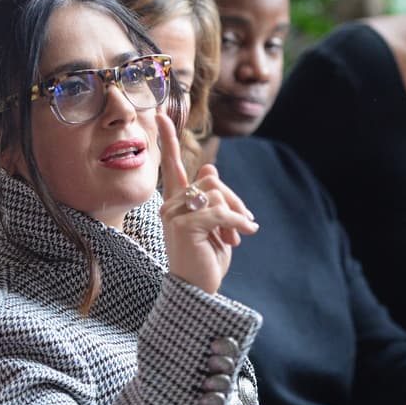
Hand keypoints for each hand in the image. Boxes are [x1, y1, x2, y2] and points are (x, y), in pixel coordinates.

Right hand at [156, 111, 257, 294]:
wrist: (198, 290)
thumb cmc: (206, 258)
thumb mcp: (215, 223)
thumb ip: (213, 197)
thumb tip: (210, 167)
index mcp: (176, 202)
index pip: (172, 165)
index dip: (168, 139)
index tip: (161, 114)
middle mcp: (170, 204)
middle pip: (211, 179)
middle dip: (234, 200)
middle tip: (244, 223)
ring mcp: (174, 214)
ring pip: (216, 192)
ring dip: (236, 214)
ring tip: (237, 236)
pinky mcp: (184, 225)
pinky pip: (220, 211)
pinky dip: (236, 223)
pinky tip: (242, 237)